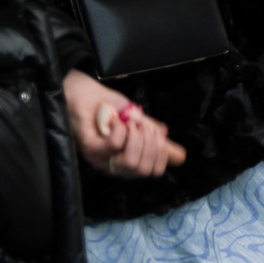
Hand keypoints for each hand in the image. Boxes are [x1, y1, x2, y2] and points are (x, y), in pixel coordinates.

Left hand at [60, 69, 186, 175]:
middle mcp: (113, 165)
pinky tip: (115, 119)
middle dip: (150, 143)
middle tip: (141, 125)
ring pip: (130, 161)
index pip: (154, 171)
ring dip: (136, 136)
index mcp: (127, 160)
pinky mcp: (89, 148)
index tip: (157, 133)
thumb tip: (180, 156)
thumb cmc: (108, 106)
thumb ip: (155, 137)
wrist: (83, 92)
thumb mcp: (138, 121)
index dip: (162, 152)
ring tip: (129, 122)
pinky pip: (114, 146)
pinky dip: (120, 129)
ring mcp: (100, 159)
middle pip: (143, 169)